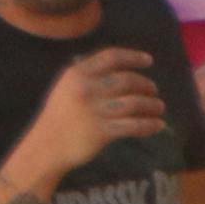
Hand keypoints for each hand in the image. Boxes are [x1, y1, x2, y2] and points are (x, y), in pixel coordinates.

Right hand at [13, 45, 161, 182]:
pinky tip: (157, 125)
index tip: (148, 61)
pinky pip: (134, 125)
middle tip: (153, 90)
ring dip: (152, 105)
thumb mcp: (66, 87)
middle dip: (146, 85)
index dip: (133, 57)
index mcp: (77, 74)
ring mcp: (95, 111)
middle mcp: (87, 89)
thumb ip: (88, 74)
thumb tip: (121, 67)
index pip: (112, 57)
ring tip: (159, 107)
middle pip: (128, 80)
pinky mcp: (102, 132)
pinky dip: (149, 125)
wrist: (45, 146)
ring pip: (135, 103)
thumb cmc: (58, 116)